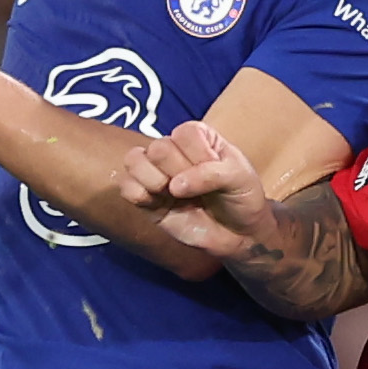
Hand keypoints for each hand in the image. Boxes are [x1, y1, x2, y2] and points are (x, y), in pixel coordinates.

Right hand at [116, 121, 275, 259]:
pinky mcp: (145, 198)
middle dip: (179, 173)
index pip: (184, 134)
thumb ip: (210, 173)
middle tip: (194, 190)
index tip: (216, 173)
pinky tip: (157, 203)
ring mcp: (156, 172)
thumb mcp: (239, 177)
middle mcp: (173, 149)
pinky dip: (139, 195)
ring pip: (134, 160)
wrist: (239, 234)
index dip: (200, 157)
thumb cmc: (241, 197)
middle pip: (159, 148)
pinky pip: (125, 187)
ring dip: (154, 181)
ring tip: (172, 195)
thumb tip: (174, 186)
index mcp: (197, 137)